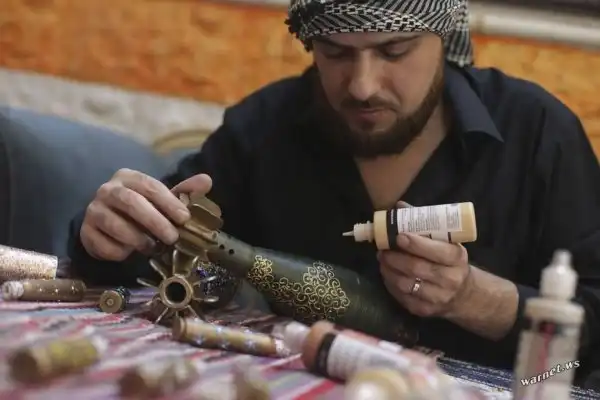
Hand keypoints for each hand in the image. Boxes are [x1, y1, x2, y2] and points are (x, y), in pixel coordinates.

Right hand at [81, 169, 211, 260]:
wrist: (109, 226)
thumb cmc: (142, 210)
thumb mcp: (163, 200)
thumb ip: (184, 192)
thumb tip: (206, 180)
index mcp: (128, 177)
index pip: (150, 186)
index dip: (169, 202)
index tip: (184, 218)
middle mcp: (107, 190)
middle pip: (131, 202)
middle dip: (155, 221)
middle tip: (172, 237)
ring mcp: (93, 210)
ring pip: (115, 224)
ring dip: (138, 238)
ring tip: (153, 247)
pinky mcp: (85, 232)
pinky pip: (103, 244)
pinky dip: (120, 251)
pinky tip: (130, 253)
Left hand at [379, 202, 472, 317]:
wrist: (464, 293)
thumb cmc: (450, 261)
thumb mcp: (446, 242)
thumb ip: (424, 224)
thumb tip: (398, 206)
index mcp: (457, 258)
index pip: (435, 251)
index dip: (415, 244)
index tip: (398, 237)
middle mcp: (450, 279)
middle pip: (416, 268)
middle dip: (394, 257)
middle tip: (382, 249)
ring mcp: (437, 298)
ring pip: (405, 284)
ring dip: (388, 270)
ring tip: (382, 260)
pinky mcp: (424, 311)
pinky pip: (401, 297)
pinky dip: (390, 284)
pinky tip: (387, 274)